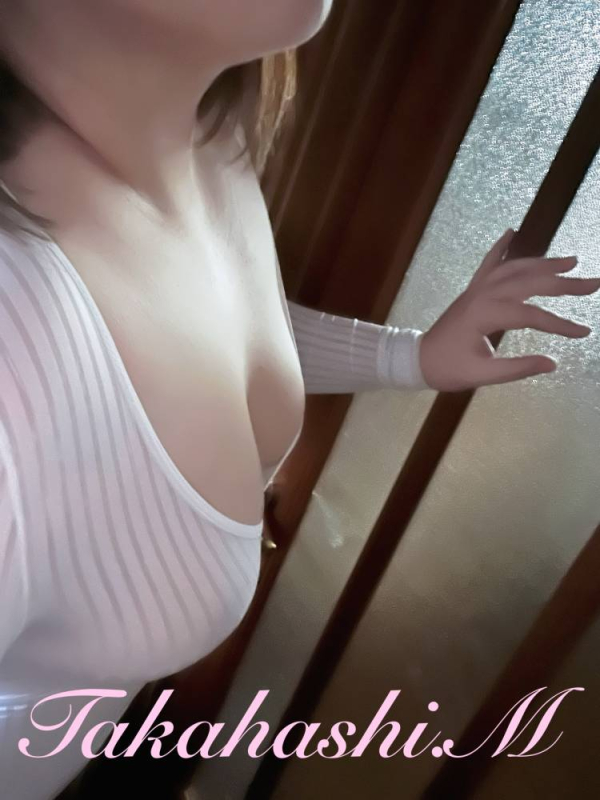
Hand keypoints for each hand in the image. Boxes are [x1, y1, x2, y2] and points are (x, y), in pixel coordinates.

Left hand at [418, 229, 599, 391]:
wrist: (418, 359)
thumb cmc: (448, 369)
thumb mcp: (482, 375)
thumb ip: (517, 368)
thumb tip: (553, 364)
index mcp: (485, 315)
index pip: (532, 315)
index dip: (560, 324)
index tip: (584, 333)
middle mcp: (482, 295)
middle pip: (529, 283)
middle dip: (564, 283)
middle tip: (594, 283)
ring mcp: (476, 289)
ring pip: (513, 268)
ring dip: (542, 262)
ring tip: (571, 261)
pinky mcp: (471, 290)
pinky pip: (487, 263)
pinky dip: (500, 247)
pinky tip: (511, 231)